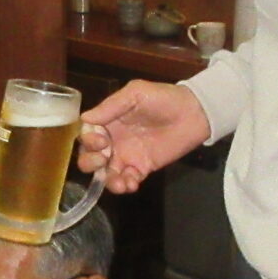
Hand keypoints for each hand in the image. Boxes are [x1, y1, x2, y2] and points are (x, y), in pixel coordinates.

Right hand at [77, 82, 210, 194]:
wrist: (193, 113)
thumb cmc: (163, 98)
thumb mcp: (135, 93)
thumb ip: (111, 106)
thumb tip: (84, 118)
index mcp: (108, 121)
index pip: (86, 135)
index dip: (88, 141)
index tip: (101, 141)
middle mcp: (113, 140)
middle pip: (89, 157)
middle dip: (90, 162)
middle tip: (105, 159)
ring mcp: (127, 156)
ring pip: (105, 174)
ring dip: (107, 181)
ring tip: (119, 182)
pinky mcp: (142, 168)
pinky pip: (127, 180)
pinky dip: (125, 185)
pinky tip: (132, 183)